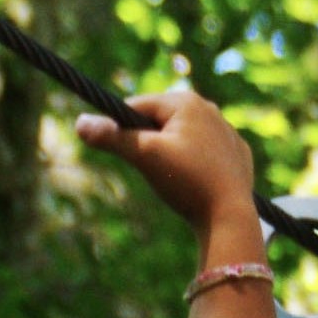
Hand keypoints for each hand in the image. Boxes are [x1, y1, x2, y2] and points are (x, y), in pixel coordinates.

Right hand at [76, 88, 256, 238]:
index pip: (138, 106)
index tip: (119, 150)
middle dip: (149, 143)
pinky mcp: (238, 156)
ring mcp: (228, 133)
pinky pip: (206, 156)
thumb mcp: (144, 156)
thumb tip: (80, 123)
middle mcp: (210, 110)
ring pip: (184, 139)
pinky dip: (196, 167)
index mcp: (186, 101)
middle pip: (161, 122)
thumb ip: (113, 138)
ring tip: (175, 180)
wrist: (230, 216)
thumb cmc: (187, 181)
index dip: (122, 128)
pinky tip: (197, 183)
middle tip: (153, 171)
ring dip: (171, 154)